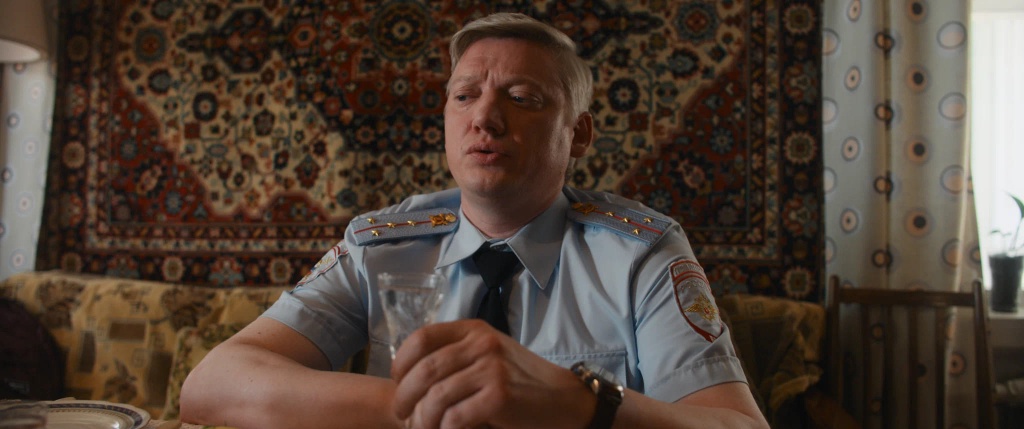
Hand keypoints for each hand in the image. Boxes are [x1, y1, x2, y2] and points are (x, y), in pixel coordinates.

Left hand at [390, 319, 595, 428]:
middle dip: (405, 397)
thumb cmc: (520, 381)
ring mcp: (492, 369)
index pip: (422, 338)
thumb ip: (455, 355)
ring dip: (422, 420)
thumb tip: (408, 375)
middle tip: (402, 414)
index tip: (398, 383)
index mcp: (473, 330)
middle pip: (424, 370)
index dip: (401, 362)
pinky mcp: (500, 396)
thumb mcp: (488, 355)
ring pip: (436, 397)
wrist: (563, 399)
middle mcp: (482, 344)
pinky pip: (455, 418)